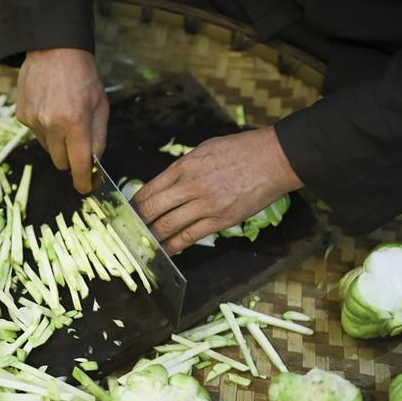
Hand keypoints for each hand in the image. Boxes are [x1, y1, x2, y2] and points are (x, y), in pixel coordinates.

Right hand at [15, 48, 108, 193]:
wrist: (54, 48)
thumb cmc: (83, 76)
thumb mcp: (100, 106)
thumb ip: (98, 138)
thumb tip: (94, 164)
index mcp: (75, 122)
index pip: (79, 165)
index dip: (83, 182)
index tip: (86, 189)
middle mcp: (51, 124)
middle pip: (60, 162)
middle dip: (71, 160)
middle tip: (78, 144)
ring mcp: (33, 120)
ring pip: (48, 148)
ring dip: (57, 142)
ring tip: (63, 116)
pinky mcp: (21, 115)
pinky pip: (36, 133)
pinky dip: (44, 128)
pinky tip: (50, 108)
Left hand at [132, 126, 303, 254]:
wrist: (273, 158)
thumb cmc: (240, 150)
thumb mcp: (204, 149)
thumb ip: (183, 168)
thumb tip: (165, 184)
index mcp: (184, 167)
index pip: (148, 190)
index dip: (134, 205)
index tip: (128, 214)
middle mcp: (190, 186)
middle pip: (152, 210)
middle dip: (137, 224)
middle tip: (129, 233)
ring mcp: (205, 205)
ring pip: (167, 227)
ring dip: (153, 238)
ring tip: (144, 245)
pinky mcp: (220, 220)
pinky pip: (190, 237)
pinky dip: (175, 246)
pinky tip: (167, 251)